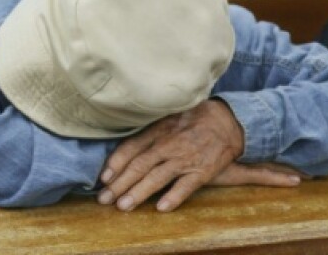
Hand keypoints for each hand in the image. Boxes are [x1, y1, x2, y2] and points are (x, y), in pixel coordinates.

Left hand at [98, 99, 275, 212]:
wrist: (225, 120)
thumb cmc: (190, 120)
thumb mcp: (165, 119)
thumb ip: (146, 133)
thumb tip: (122, 148)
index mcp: (156, 131)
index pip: (130, 148)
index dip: (114, 164)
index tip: (102, 178)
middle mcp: (167, 145)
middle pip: (138, 166)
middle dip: (119, 184)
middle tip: (104, 199)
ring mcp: (184, 159)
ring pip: (157, 178)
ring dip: (138, 193)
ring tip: (123, 206)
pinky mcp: (202, 171)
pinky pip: (185, 186)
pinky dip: (173, 197)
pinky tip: (160, 208)